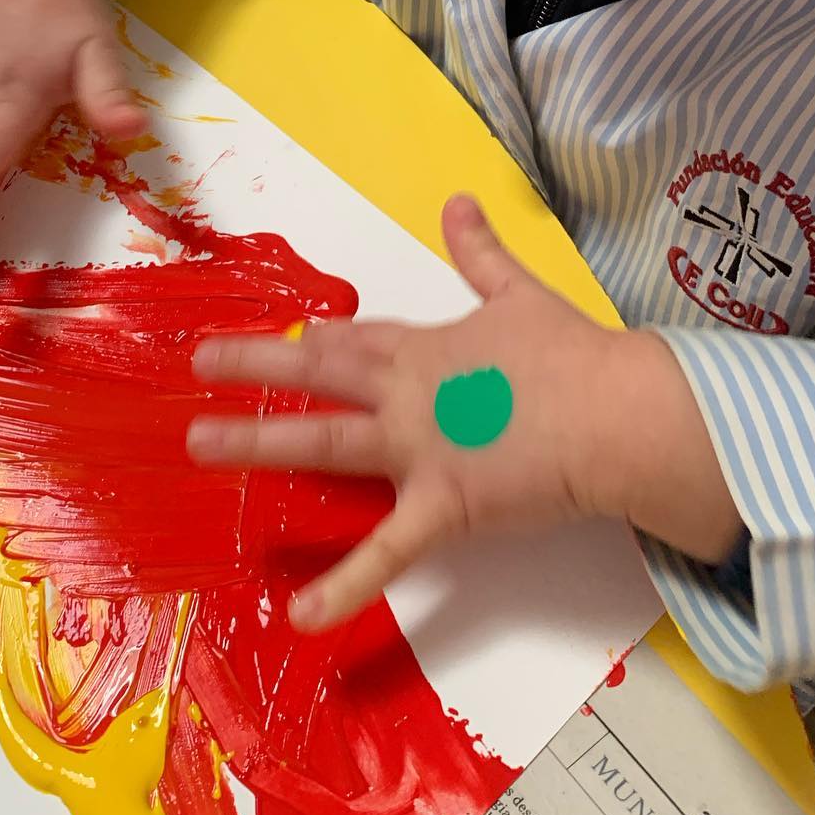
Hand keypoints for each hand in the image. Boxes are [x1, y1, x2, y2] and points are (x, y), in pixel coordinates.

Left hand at [189, 195, 740, 630]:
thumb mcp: (519, 291)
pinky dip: (344, 586)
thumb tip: (459, 199)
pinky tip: (300, 615)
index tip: (273, 336)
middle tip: (199, 364)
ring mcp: (415, 450)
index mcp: (424, 347)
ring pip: (323, 440)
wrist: (615, 413)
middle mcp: (404, 393)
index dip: (312, 338)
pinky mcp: (441, 507)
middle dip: (254, 365)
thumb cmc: (571, 354)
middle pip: (317, 374)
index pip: (353, 339)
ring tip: (201, 443)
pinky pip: (386, 555)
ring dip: (258, 441)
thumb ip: (480, 251)